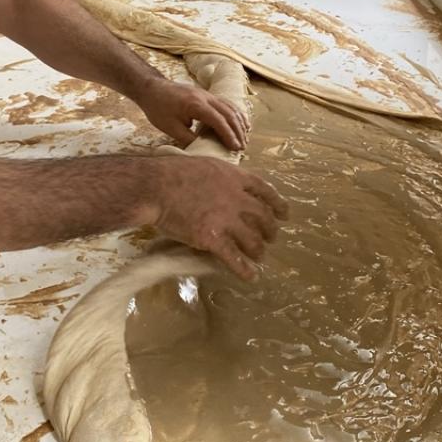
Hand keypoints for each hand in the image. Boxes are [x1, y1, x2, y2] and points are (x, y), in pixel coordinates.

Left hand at [134, 78, 248, 150]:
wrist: (152, 88)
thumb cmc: (158, 108)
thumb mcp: (170, 128)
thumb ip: (188, 139)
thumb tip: (204, 150)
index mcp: (196, 105)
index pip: (219, 121)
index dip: (229, 135)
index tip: (236, 148)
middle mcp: (206, 97)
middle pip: (229, 114)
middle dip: (238, 131)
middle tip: (242, 147)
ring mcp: (207, 94)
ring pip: (230, 107)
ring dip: (239, 123)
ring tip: (244, 138)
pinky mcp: (207, 95)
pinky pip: (226, 104)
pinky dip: (235, 114)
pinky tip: (240, 123)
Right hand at [149, 157, 289, 279]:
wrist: (156, 187)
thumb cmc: (172, 172)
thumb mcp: (204, 165)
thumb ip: (220, 177)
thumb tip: (223, 186)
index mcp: (235, 177)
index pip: (265, 190)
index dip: (277, 203)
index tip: (285, 214)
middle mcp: (236, 198)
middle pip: (263, 217)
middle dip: (270, 230)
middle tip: (271, 238)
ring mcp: (226, 220)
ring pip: (253, 240)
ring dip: (259, 251)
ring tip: (259, 257)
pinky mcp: (213, 239)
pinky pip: (234, 258)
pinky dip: (244, 269)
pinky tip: (250, 276)